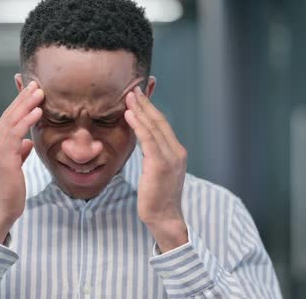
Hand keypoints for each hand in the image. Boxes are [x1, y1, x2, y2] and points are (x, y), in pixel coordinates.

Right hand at [0, 81, 43, 242]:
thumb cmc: (7, 194)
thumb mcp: (14, 169)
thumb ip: (18, 154)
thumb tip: (27, 144)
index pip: (7, 121)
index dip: (19, 105)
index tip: (30, 92)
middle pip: (8, 116)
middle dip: (22, 99)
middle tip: (35, 84)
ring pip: (11, 121)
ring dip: (26, 105)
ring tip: (39, 92)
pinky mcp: (2, 159)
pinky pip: (15, 135)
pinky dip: (26, 121)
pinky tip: (37, 112)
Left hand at [124, 86, 187, 251]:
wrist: (164, 218)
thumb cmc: (157, 197)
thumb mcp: (157, 172)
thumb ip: (153, 155)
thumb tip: (142, 141)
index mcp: (176, 152)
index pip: (163, 125)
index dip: (151, 108)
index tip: (140, 95)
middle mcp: (176, 151)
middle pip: (160, 121)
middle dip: (146, 103)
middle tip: (133, 88)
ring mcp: (170, 158)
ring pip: (154, 127)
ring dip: (141, 110)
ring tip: (129, 96)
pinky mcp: (160, 165)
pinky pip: (148, 140)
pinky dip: (139, 125)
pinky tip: (130, 115)